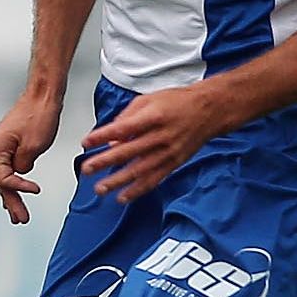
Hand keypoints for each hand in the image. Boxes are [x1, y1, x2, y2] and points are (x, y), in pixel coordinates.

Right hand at [0, 90, 63, 225]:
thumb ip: (24, 164)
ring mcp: (1, 147)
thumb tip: (20, 173)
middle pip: (0, 182)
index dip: (18, 188)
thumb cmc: (40, 116)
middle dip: (12, 201)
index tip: (37, 191)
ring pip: (4, 177)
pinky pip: (9, 169)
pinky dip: (14, 183)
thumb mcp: (34, 145)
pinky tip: (17, 193)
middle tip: (21, 220)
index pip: (3, 178)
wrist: (43, 94)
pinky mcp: (10, 145)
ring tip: (18, 216)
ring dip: (12, 196)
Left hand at [79, 83, 225, 203]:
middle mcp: (160, 136)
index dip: (102, 136)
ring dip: (118, 181)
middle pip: (128, 151)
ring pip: (139, 170)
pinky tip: (123, 197)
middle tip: (86, 169)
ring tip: (100, 188)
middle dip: (104, 162)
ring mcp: (168, 152)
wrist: (210, 110)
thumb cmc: (177, 102)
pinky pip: (154, 179)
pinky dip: (137, 190)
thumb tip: (110, 139)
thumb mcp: (148, 99)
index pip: (122, 128)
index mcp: (152, 117)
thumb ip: (126, 118)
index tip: (86, 142)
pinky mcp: (174, 163)